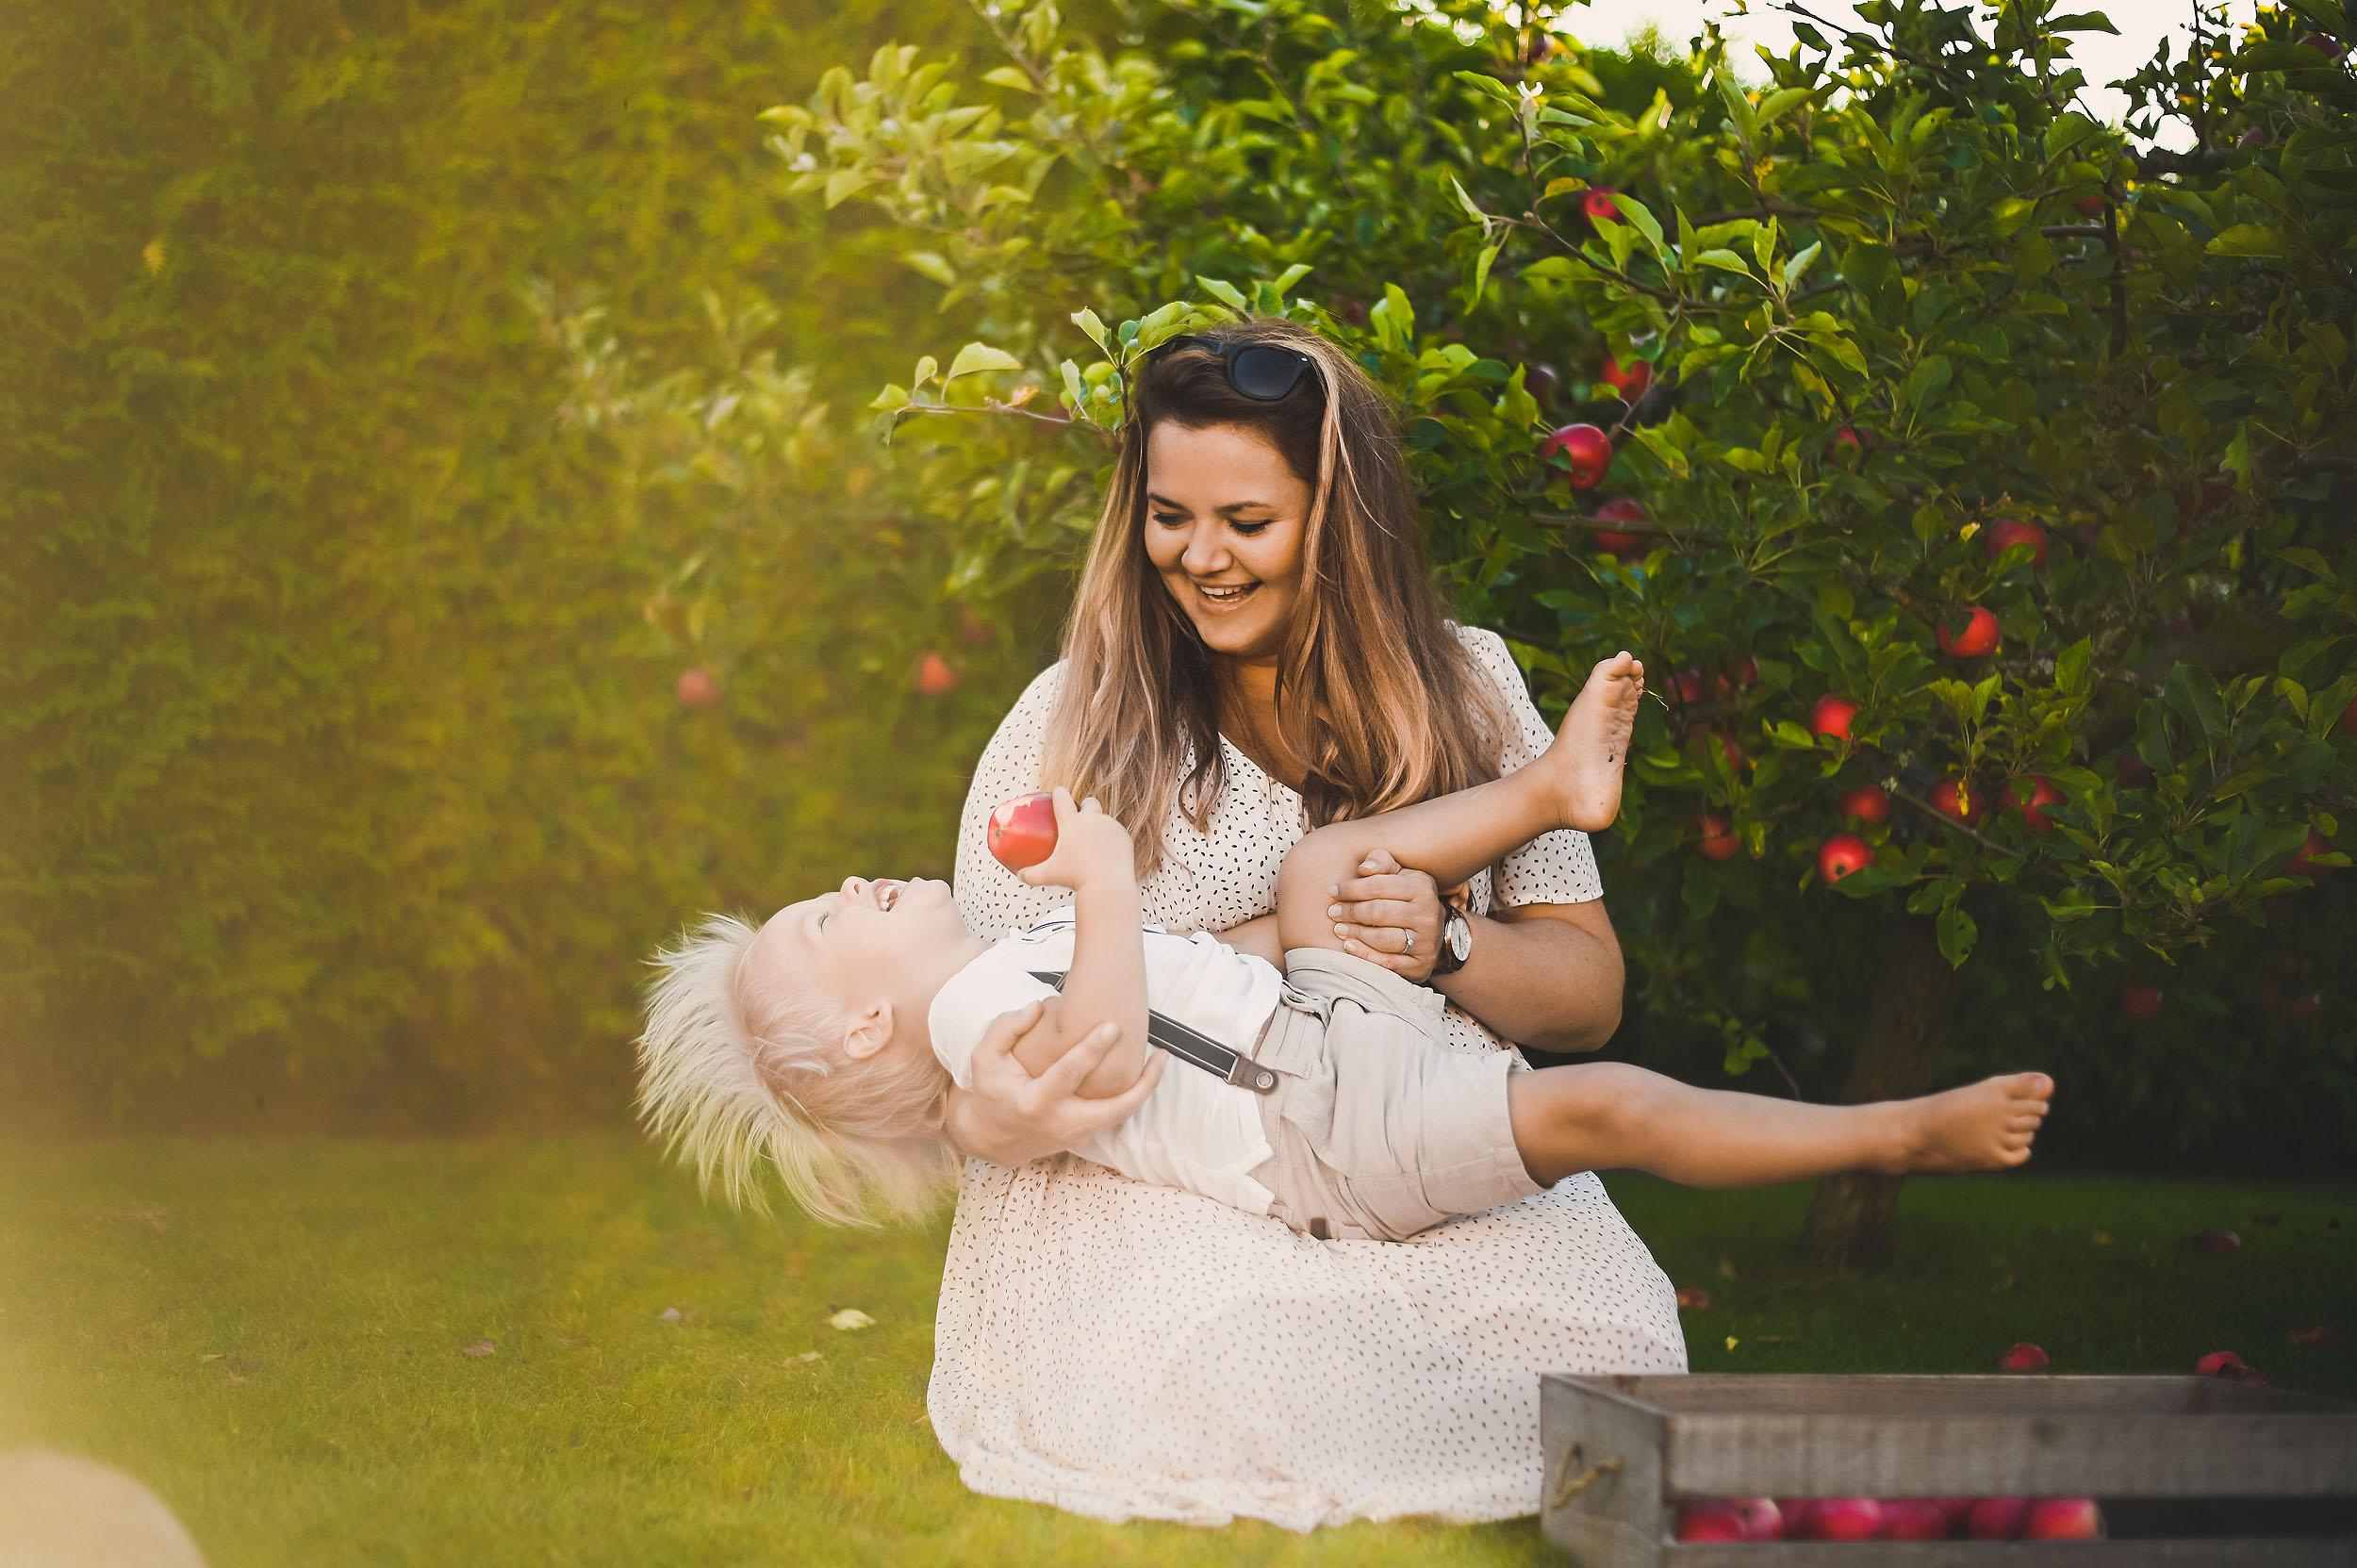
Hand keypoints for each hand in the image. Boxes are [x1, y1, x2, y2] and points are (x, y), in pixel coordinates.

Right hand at [940, 998, 1165, 1165]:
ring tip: (1162, 1059)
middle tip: (1161, 1055)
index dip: (1091, 1050)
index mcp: (1036, 1101)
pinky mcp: (1084, 1136)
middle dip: (1142, 1085)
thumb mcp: (984, 1058)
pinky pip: (1115, 1115)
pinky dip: (1133, 1095)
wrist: (991, 1139)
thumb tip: (1038, 1006)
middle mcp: (1062, 1122)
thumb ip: (1006, 1028)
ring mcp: (1076, 1134)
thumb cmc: (991, 1091)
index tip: (1112, 1026)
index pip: (1069, 1075)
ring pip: (1121, 1115)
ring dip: (1145, 1089)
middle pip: (1114, 1110)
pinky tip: (1145, 1071)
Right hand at [1017, 787, 1135, 893]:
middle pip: (1089, 801)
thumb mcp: (1049, 876)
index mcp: (1072, 822)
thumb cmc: (1075, 878)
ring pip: (1104, 820)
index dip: (1059, 792)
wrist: (1108, 885)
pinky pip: (1117, 834)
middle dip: (1085, 807)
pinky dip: (1112, 841)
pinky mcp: (1124, 836)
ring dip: (1099, 827)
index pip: (1062, 797)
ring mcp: (1110, 826)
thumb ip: (1031, 875)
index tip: (1058, 793)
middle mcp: (1092, 819)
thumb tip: (1019, 876)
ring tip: (1094, 844)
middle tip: (1080, 821)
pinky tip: (1109, 853)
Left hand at [1329, 847, 1446, 982]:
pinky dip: (1365, 954)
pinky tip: (1348, 946)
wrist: (1431, 928)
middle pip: (1379, 912)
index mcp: (1422, 887)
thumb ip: (1381, 862)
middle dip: (1351, 911)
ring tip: (1339, 929)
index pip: (1378, 886)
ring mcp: (1425, 942)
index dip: (1351, 889)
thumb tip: (1364, 868)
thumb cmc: (1404, 895)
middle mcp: (1427, 915)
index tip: (1333, 891)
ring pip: (1383, 939)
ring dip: (1356, 933)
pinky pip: (1387, 962)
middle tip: (1333, 912)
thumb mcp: (1398, 873)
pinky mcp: (1420, 965)